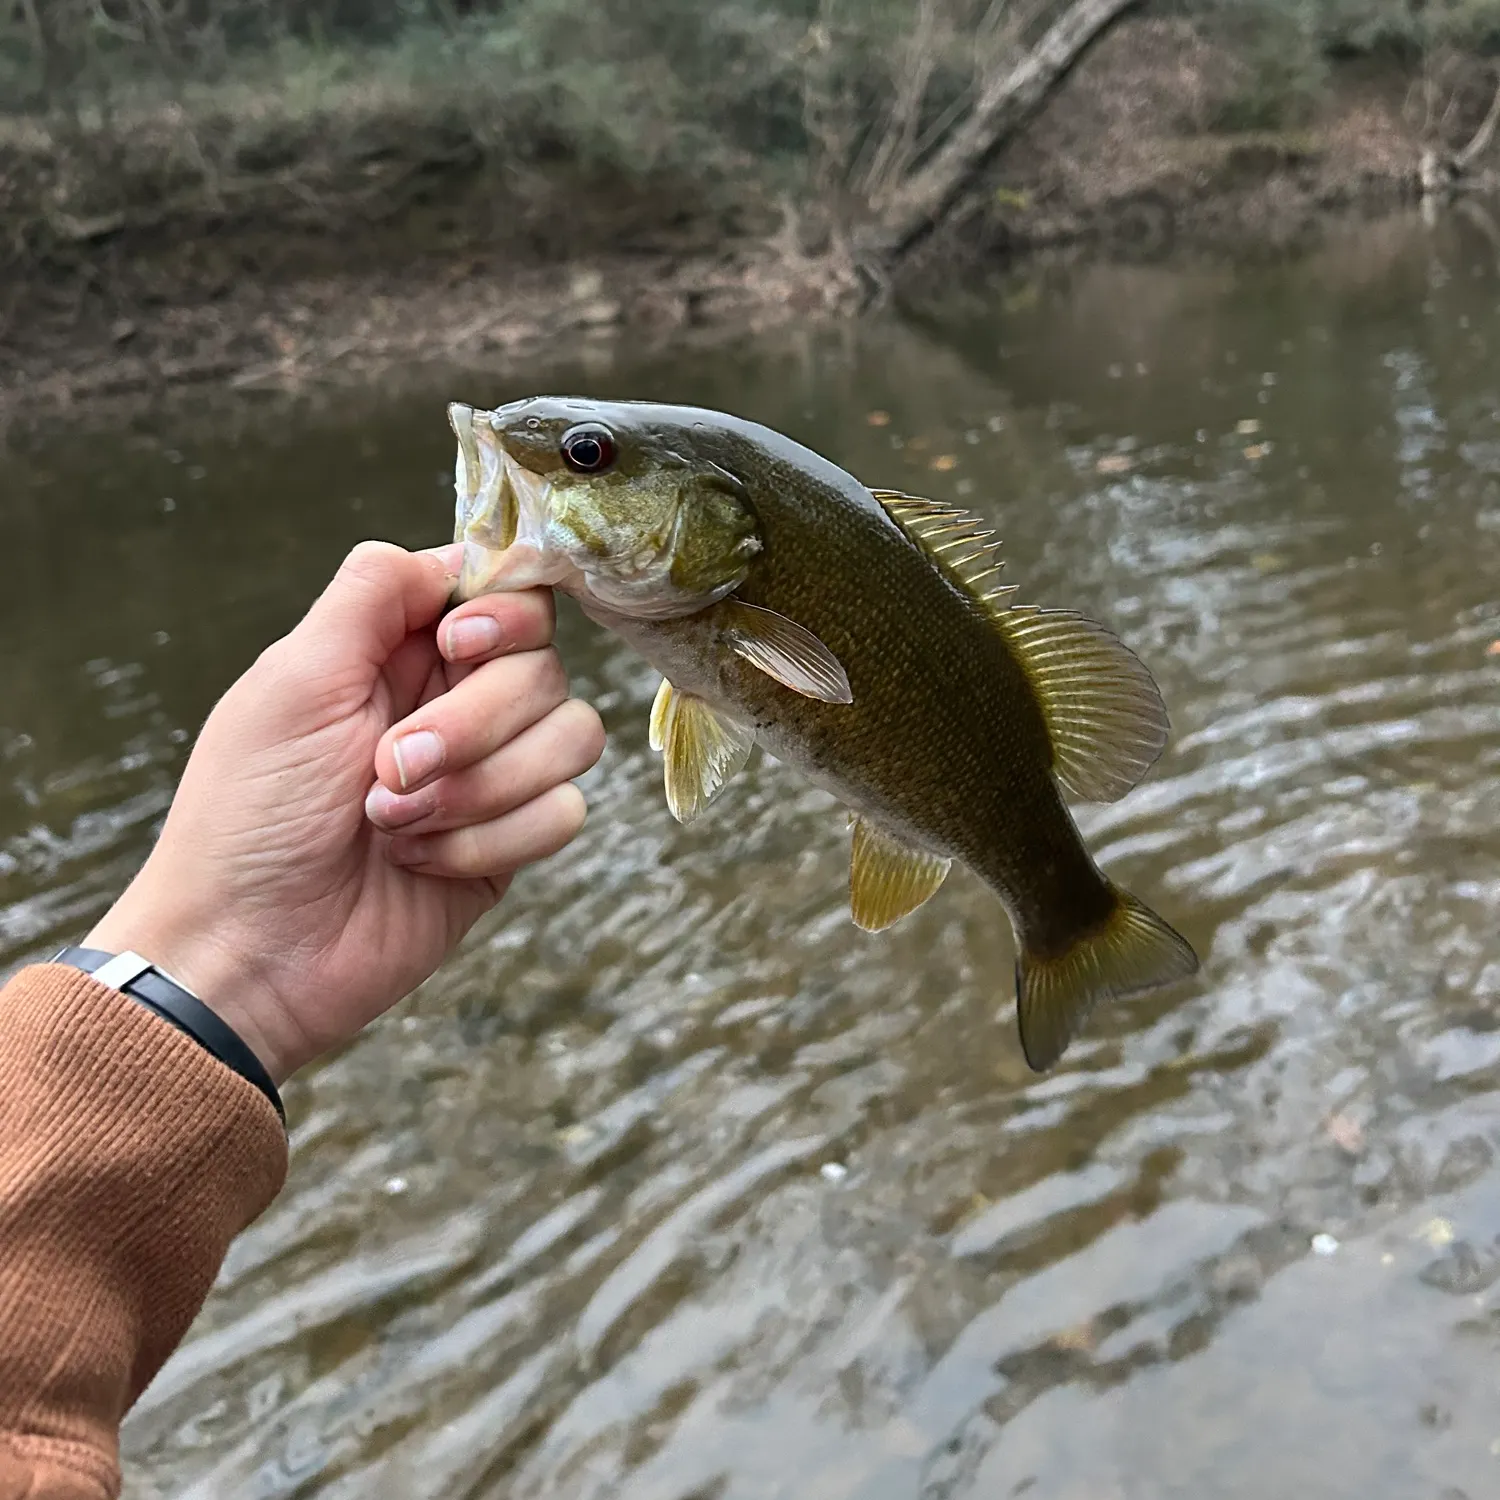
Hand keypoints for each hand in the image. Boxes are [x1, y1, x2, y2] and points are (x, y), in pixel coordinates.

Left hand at [86, 541, 604, 1084]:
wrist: (253, 953)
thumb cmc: (250, 817)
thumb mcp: (292, 681)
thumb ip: (371, 595)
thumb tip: (453, 552)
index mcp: (400, 653)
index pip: (507, 595)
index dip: (503, 615)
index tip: (457, 645)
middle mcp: (456, 705)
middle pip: (545, 667)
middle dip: (473, 723)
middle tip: (388, 767)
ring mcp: (489, 776)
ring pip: (572, 738)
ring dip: (482, 787)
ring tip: (395, 823)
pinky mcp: (510, 844)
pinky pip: (564, 813)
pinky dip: (491, 841)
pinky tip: (422, 863)